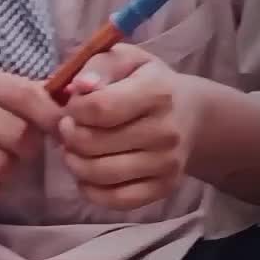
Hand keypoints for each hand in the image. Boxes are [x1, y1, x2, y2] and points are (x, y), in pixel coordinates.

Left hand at [58, 43, 200, 209]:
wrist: (191, 114)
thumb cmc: (146, 82)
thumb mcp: (125, 59)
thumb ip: (97, 65)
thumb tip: (78, 87)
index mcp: (157, 92)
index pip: (99, 108)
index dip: (73, 109)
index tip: (73, 106)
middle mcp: (166, 131)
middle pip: (93, 144)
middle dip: (69, 136)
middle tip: (68, 128)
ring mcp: (166, 164)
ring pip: (99, 174)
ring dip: (74, 162)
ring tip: (73, 148)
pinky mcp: (163, 188)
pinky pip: (115, 200)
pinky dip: (90, 190)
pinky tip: (86, 173)